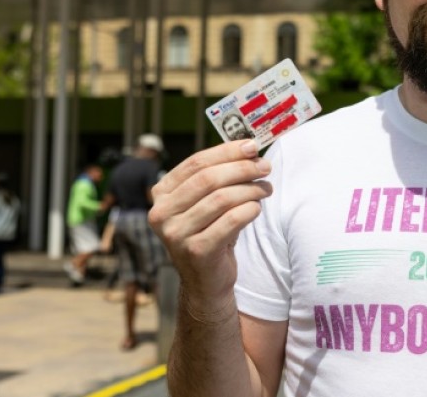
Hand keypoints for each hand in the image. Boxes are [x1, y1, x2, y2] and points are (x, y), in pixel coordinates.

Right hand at [149, 140, 272, 313]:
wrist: (206, 281)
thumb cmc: (210, 233)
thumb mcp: (207, 202)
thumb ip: (219, 176)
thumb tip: (248, 148)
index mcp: (161, 194)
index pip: (196, 163)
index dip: (227, 151)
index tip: (252, 146)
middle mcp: (162, 213)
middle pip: (209, 179)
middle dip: (242, 168)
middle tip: (265, 167)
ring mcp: (176, 234)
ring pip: (222, 198)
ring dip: (251, 189)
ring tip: (265, 189)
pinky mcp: (196, 251)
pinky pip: (231, 221)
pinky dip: (249, 210)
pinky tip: (257, 208)